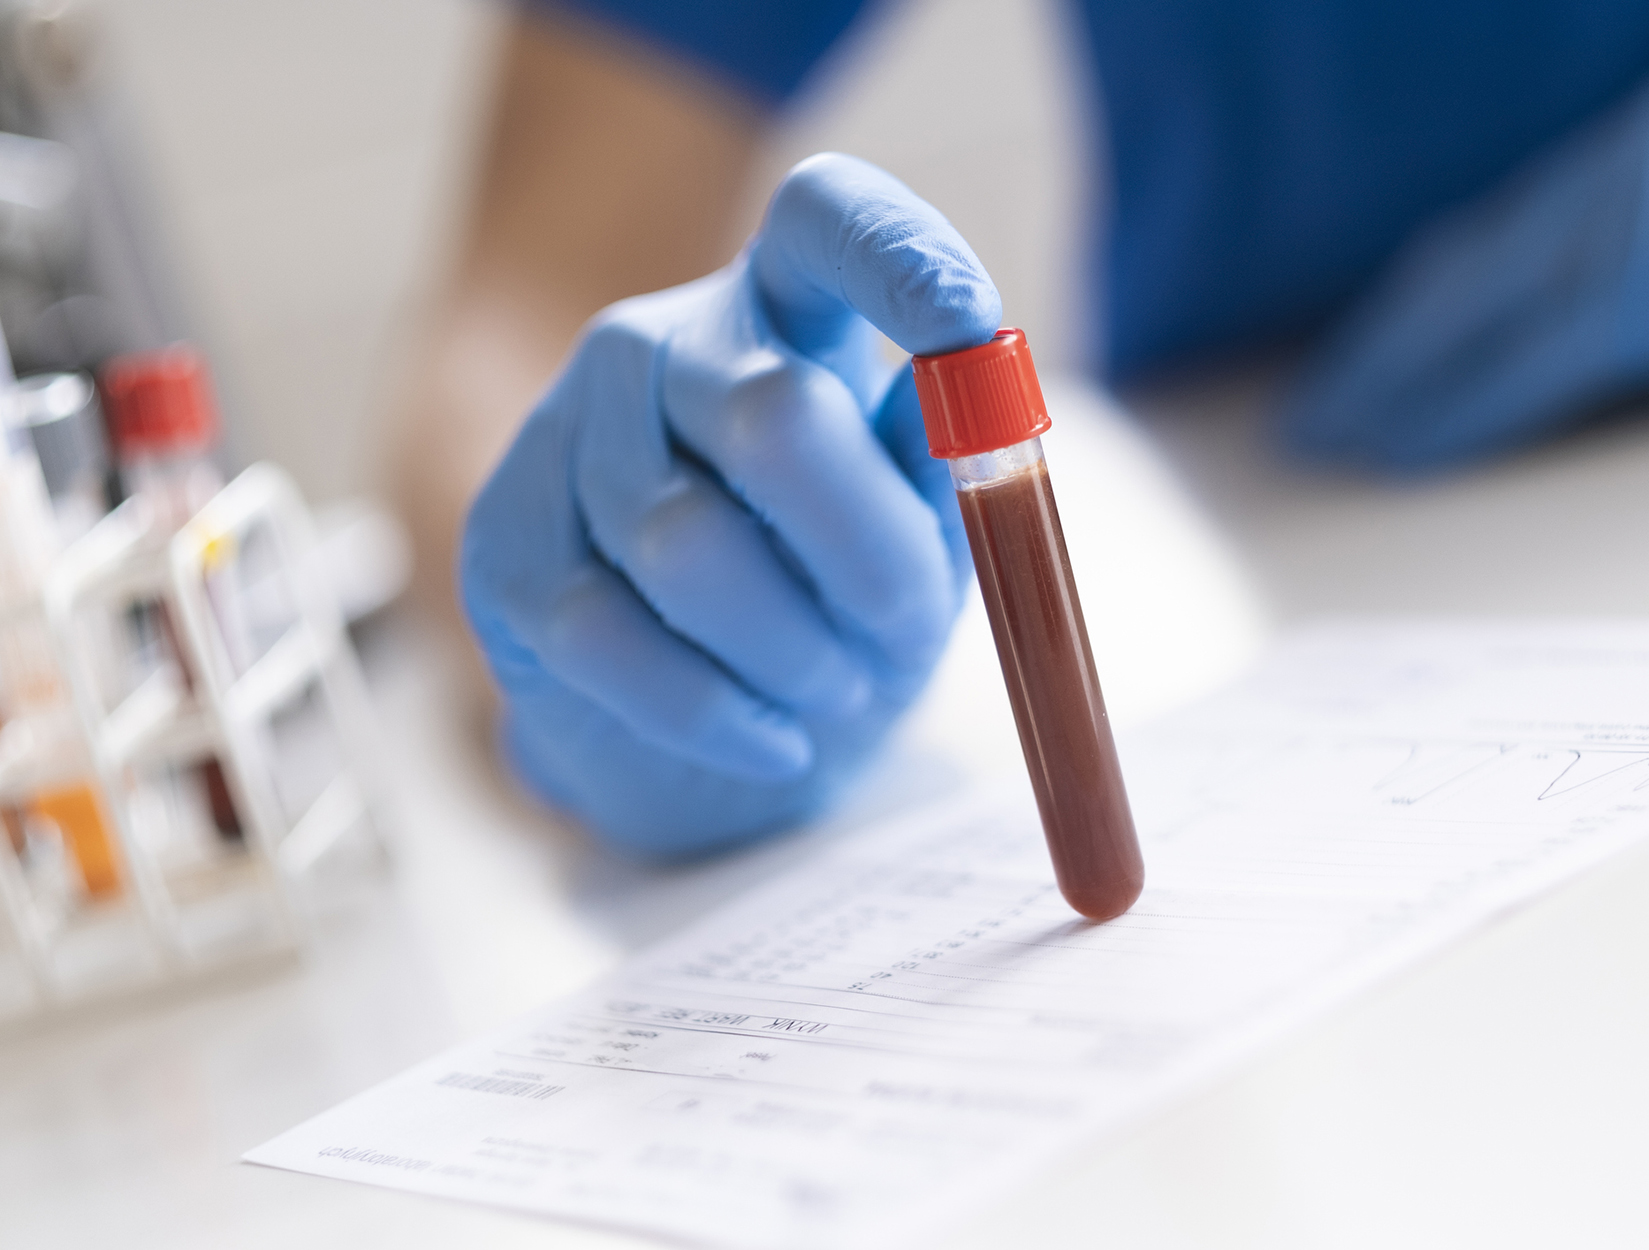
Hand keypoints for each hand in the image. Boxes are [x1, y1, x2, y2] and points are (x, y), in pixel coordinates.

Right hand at [460, 154, 1000, 852]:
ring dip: (791, 651)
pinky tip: (768, 735)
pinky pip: (607, 637)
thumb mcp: (923, 538)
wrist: (713, 729)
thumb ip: (945, 468)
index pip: (825, 221)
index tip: (969, 320)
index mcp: (783, 310)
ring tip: (829, 685)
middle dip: (864, 558)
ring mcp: (565, 435)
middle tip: (897, 636)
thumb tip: (978, 394)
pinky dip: (713, 711)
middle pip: (771, 415)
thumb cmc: (839, 604)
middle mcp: (661, 345)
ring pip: (685, 548)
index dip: (896, 255)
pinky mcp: (504, 546)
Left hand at [1282, 62, 1648, 470]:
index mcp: (1647, 154)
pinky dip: (1463, 405)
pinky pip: (1540, 355)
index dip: (1414, 312)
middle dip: (1380, 350)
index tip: (1353, 368)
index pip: (1495, 244)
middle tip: (1310, 417)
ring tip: (1330, 439)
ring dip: (1394, 381)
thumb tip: (1562, 350)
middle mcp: (1632, 165)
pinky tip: (1403, 447)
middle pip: (1464, 270)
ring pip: (1478, 310)